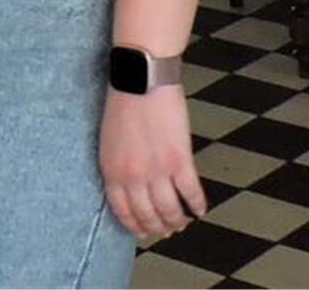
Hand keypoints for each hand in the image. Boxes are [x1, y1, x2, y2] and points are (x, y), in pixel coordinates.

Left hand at [99, 87, 205, 241]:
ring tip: (182, 222)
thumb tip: (132, 187)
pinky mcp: (180, 161)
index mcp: (111, 170)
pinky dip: (197, 206)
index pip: (123, 211)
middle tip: (166, 230)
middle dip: (158, 227)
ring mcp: (157, 171)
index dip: (135, 225)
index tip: (142, 232)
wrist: (141, 77)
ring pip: (170, 211)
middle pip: (147, 215)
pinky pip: (191, 194)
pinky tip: (200, 210)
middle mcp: (133, 176)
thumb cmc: (123, 101)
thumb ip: (118, 165)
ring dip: (178, 221)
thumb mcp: (109, 138)